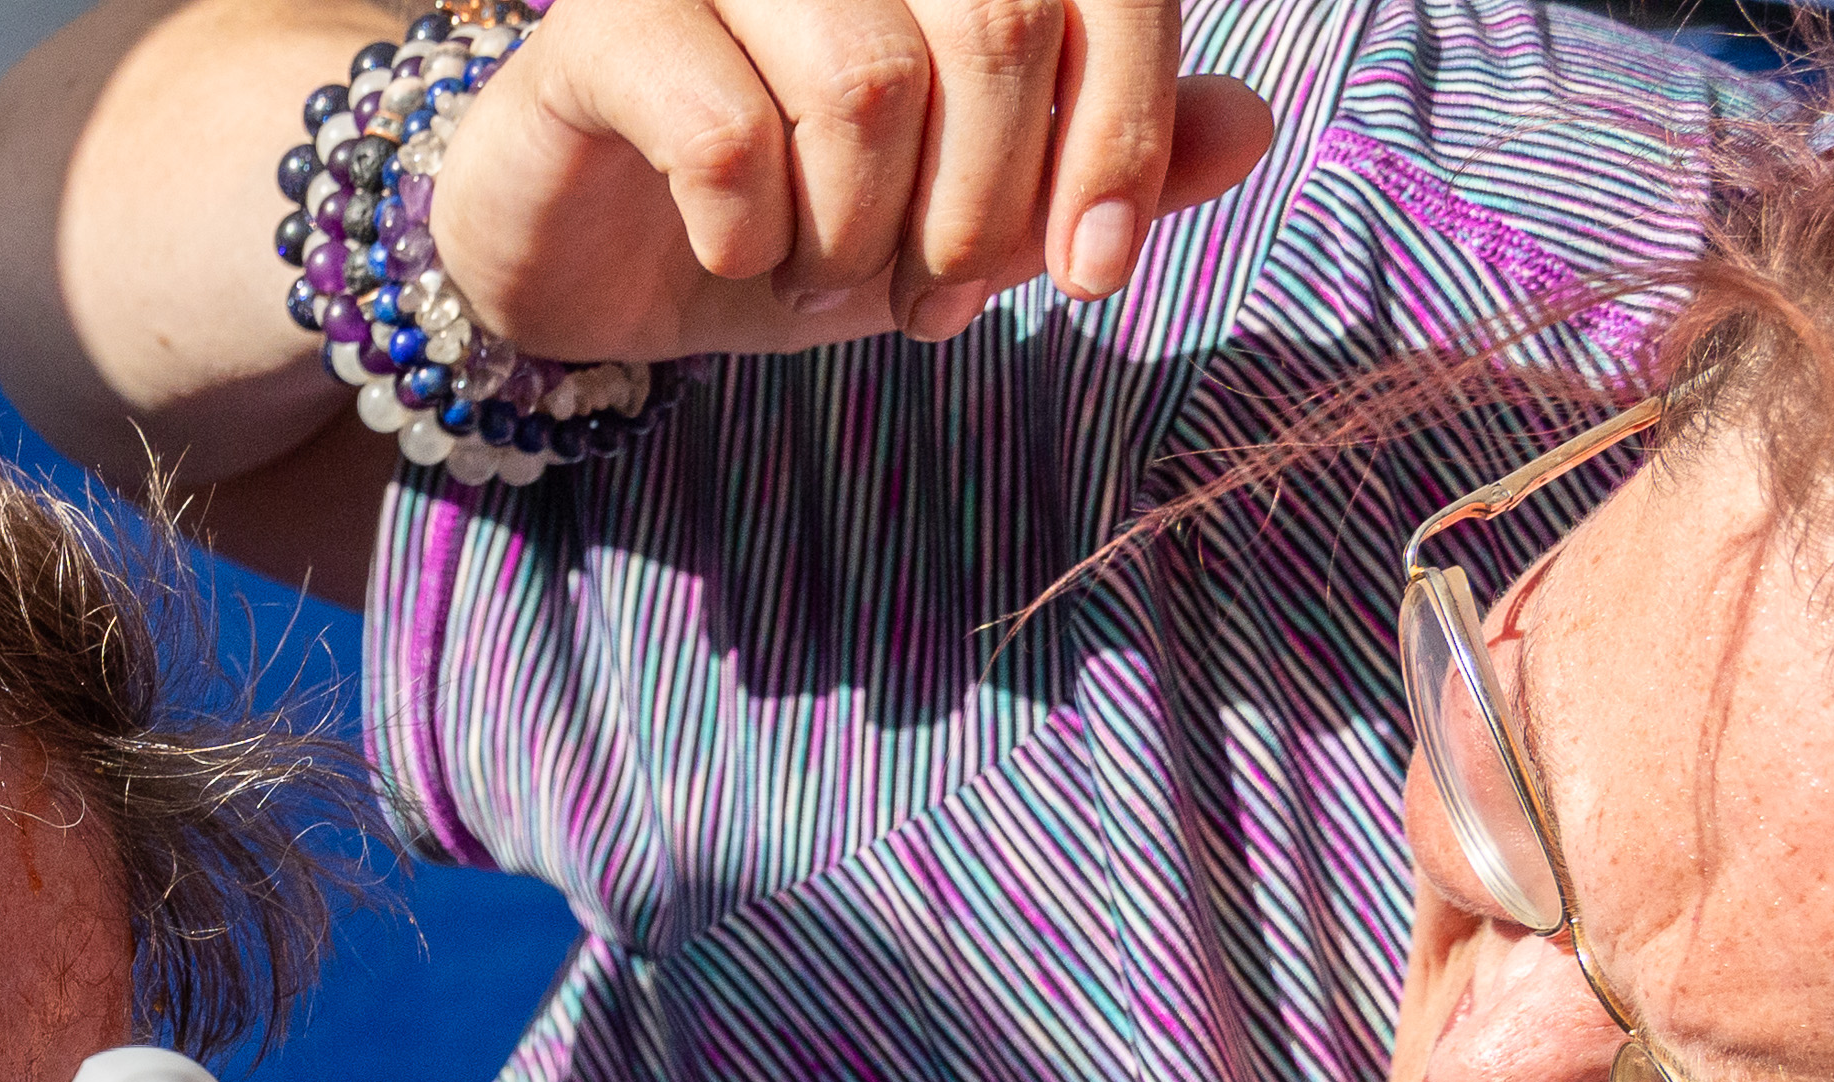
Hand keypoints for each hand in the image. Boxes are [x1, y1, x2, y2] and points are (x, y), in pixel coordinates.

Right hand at [430, 0, 1281, 362]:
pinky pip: (727, 138)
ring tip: (817, 277)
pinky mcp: (607, 20)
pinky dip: (751, 239)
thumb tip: (1247, 126)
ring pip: (864, 85)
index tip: (1091, 274)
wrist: (586, 263)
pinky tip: (732, 255)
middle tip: (929, 301)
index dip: (1119, 129)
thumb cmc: (791, 216)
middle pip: (995, 26)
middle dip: (980, 209)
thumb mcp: (965, 214)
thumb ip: (1105, 163)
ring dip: (856, 237)